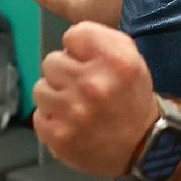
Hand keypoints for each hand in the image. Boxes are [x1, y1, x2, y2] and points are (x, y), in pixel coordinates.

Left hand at [32, 21, 157, 177]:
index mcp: (115, 61)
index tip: (89, 61)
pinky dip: (52, 119)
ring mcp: (73, 112)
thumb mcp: (130, 57)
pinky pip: (38, 115)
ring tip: (75, 106)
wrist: (142, 145)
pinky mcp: (59, 136)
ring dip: (56, 96)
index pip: (73, 35)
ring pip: (41, 88)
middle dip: (65, 73)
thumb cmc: (131, 97)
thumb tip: (68, 41)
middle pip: (52, 61)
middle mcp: (93, 84)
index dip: (79, 48)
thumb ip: (99, 37)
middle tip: (83, 88)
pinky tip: (70, 123)